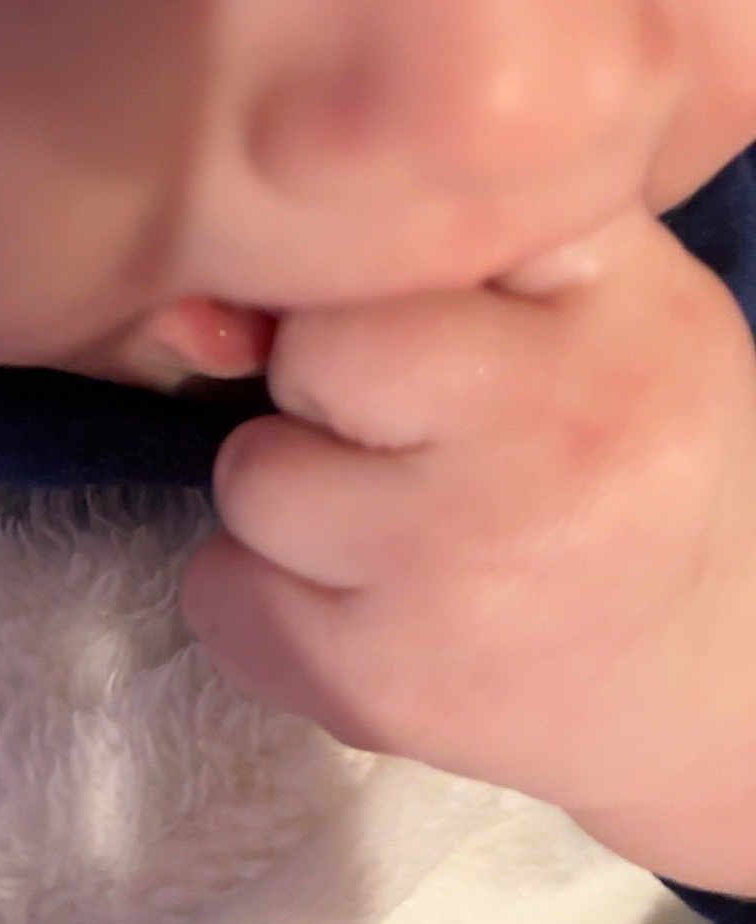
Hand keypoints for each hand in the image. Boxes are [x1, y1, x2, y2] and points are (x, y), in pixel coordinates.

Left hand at [182, 209, 755, 889]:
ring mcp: (442, 611)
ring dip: (290, 491)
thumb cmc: (644, 440)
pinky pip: (217, 605)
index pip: (371, 291)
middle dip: (324, 390)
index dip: (373, 303)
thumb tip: (238, 259)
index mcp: (592, 363)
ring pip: (245, 488)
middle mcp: (524, 489)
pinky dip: (261, 593)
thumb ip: (472, 222)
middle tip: (410, 426)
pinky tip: (359, 592)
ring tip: (390, 509)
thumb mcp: (622, 287)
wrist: (714, 663)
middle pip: (296, 376)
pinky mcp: (378, 701)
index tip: (431, 336)